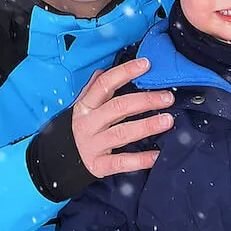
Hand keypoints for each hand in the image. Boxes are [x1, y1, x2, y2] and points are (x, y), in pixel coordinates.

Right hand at [73, 58, 173, 176]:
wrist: (63, 159)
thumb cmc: (84, 128)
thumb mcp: (85, 107)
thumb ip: (95, 89)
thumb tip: (104, 69)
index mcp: (85, 106)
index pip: (104, 84)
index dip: (125, 72)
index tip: (146, 64)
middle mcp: (88, 124)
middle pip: (117, 108)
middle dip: (145, 101)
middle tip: (167, 98)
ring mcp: (92, 145)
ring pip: (121, 134)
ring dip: (146, 126)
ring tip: (167, 120)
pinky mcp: (98, 165)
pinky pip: (121, 162)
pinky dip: (140, 160)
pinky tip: (157, 155)